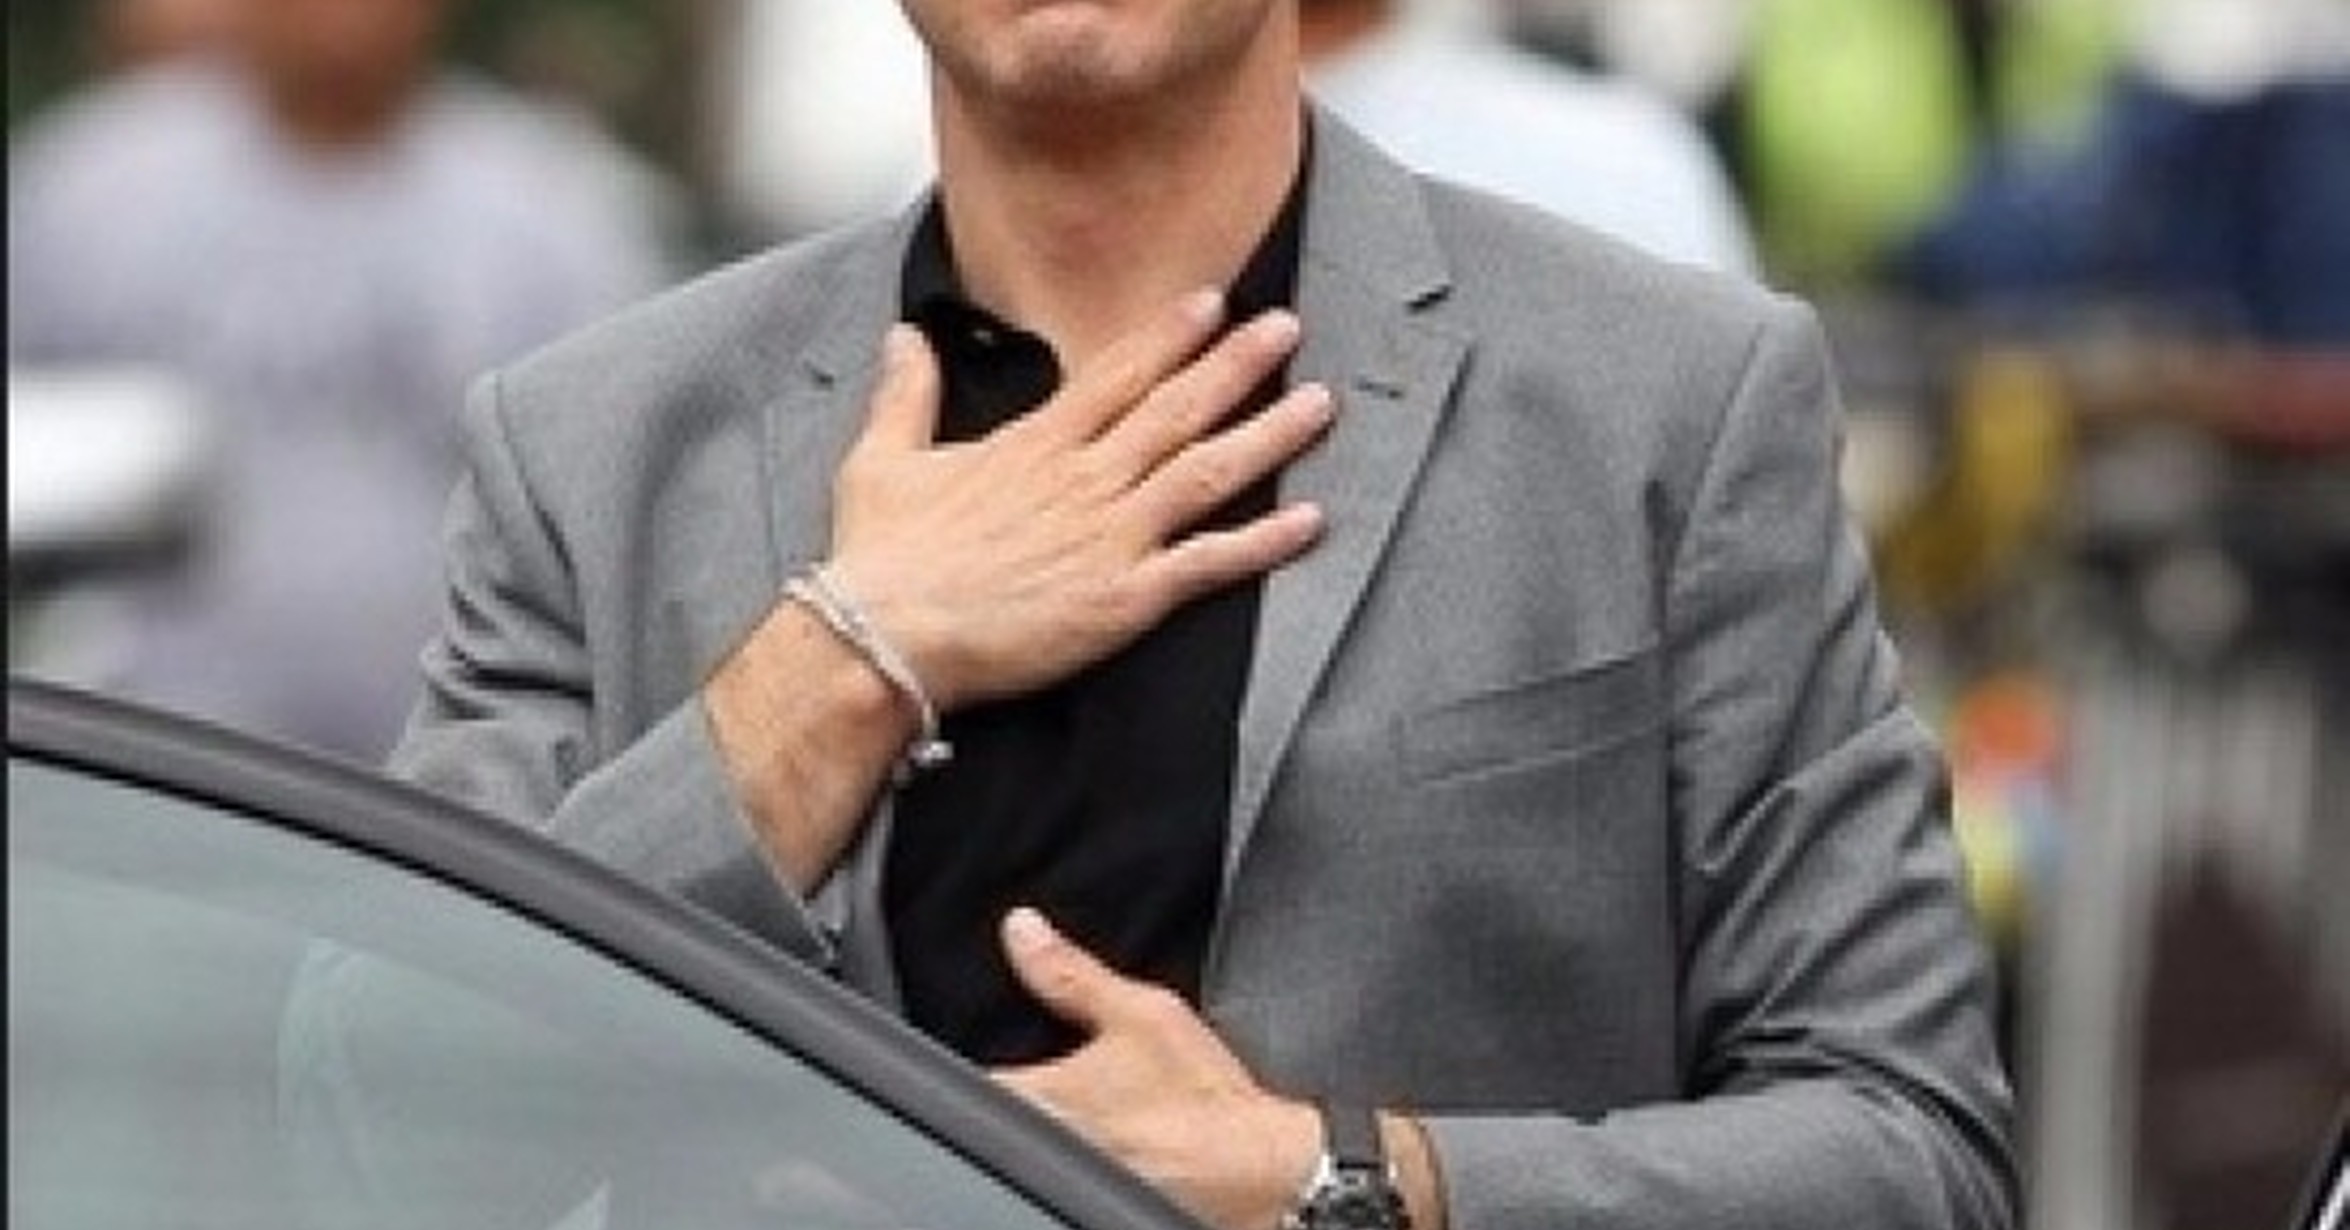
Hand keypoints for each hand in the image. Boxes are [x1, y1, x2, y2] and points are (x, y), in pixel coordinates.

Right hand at [826, 291, 1334, 710]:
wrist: (885, 638)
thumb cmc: (880, 561)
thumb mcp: (880, 461)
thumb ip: (904, 395)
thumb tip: (904, 338)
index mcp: (1032, 446)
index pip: (1116, 374)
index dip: (1171, 336)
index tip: (1214, 303)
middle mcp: (1083, 481)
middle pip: (1176, 409)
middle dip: (1238, 364)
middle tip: (1288, 328)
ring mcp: (1110, 537)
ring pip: (1207, 473)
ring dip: (1268, 436)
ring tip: (1319, 405)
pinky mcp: (1124, 598)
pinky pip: (1208, 563)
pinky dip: (1263, 542)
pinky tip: (1309, 520)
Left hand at [991, 908, 1319, 1229]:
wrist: (1261, 1168)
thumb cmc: (1207, 1099)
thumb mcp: (1141, 1013)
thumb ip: (1070, 973)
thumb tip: (1022, 930)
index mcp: (1044, 1097)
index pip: (970, 1084)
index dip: (978, 1065)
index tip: (1002, 1050)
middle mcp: (1045, 1146)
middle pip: (994, 1119)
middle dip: (1014, 1094)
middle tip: (1064, 1080)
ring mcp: (1068, 1177)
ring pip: (1029, 1148)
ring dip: (1043, 1127)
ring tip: (1093, 1111)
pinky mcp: (1089, 1202)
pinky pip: (1063, 1170)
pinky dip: (1074, 1154)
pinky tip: (1109, 1142)